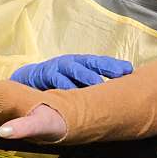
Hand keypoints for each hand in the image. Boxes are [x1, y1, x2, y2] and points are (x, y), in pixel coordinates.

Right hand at [10, 53, 133, 89]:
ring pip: (73, 69)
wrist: (28, 83)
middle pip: (89, 64)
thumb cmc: (57, 84)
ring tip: (97, 83)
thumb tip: (118, 95)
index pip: (100, 63)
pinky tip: (71, 91)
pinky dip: (63, 84)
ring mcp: (57, 67)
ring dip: (85, 76)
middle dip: (104, 68)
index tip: (128, 70)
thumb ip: (93, 89)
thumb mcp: (76, 84)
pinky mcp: (43, 74)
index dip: (114, 66)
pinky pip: (55, 78)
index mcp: (82, 64)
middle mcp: (71, 63)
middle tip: (118, 75)